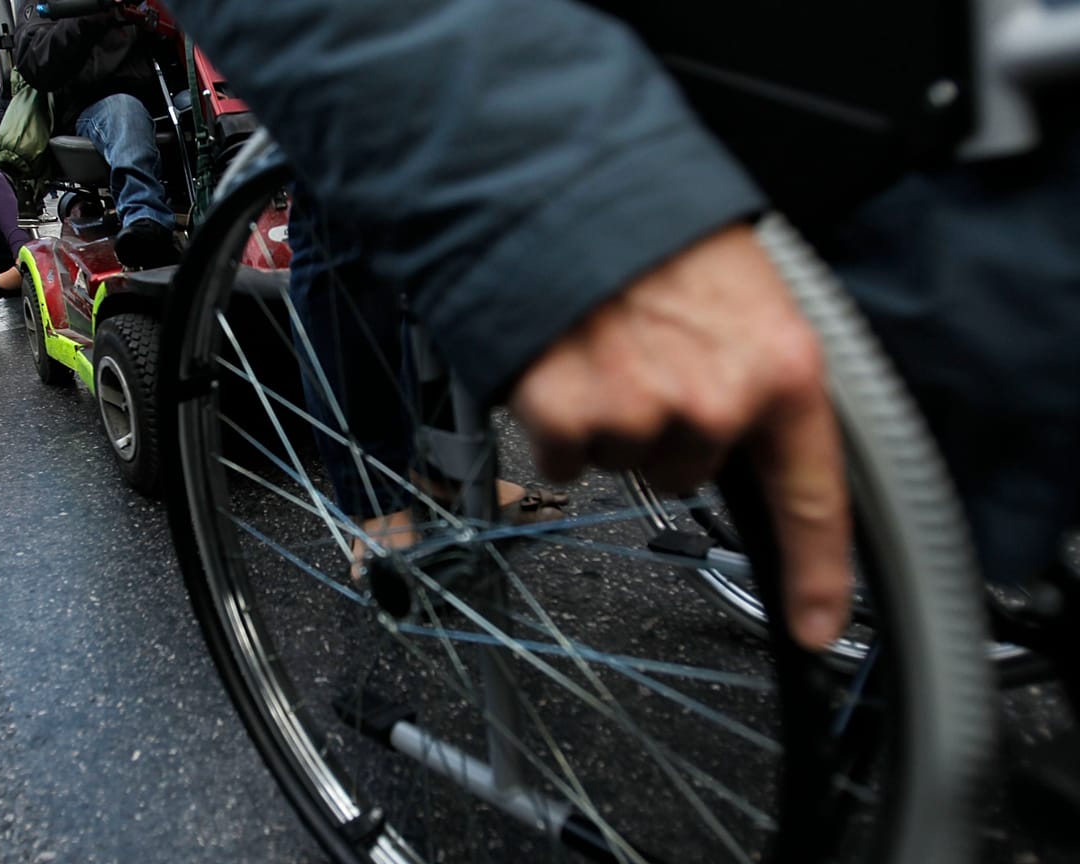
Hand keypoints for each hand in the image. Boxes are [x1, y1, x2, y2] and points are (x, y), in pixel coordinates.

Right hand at [507, 225, 850, 651]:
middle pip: (689, 472)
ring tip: (602, 346)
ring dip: (608, 417)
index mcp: (782, 367)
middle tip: (646, 358)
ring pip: (623, 462)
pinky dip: (555, 422)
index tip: (811, 624)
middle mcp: (717, 402)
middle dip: (665, 428)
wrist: (558, 182)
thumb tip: (752, 430)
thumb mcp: (745, 291)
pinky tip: (561, 365)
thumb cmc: (650, 229)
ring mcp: (641, 414)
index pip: (814, 497)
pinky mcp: (568, 418)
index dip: (816, 574)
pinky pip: (564, 458)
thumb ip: (758, 370)